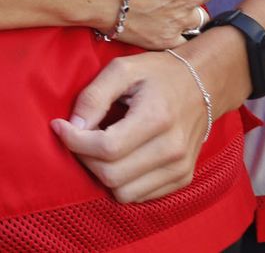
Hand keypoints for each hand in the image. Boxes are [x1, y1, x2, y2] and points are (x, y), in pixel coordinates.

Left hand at [52, 50, 211, 202]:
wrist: (204, 84)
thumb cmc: (159, 73)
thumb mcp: (122, 69)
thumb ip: (94, 96)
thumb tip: (72, 126)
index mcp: (157, 117)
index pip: (107, 147)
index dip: (75, 141)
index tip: (60, 126)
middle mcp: (172, 149)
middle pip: (112, 175)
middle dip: (84, 157)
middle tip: (79, 136)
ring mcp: (180, 168)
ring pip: (124, 193)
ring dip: (101, 173)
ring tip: (99, 147)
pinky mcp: (182, 179)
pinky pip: (139, 196)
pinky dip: (121, 182)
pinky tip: (119, 158)